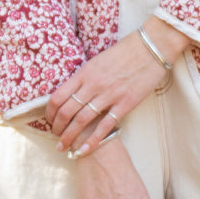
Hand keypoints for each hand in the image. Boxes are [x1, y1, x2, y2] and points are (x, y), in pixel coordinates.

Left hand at [47, 18, 191, 155]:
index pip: (58, 97)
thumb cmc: (124, 52)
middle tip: (55, 137)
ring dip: (70, 137)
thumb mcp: (97, 61)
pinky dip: (93, 140)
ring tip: (64, 147)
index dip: (50, 113)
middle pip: (67, 111)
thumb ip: (84, 77)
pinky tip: (84, 150)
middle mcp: (93, 85)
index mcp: (84, 73)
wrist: (150, 48)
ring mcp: (109, 95)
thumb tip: (72, 92)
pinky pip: (105, 126)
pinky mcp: (125, 104)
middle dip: (57, 128)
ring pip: (82, 121)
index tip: (49, 121)